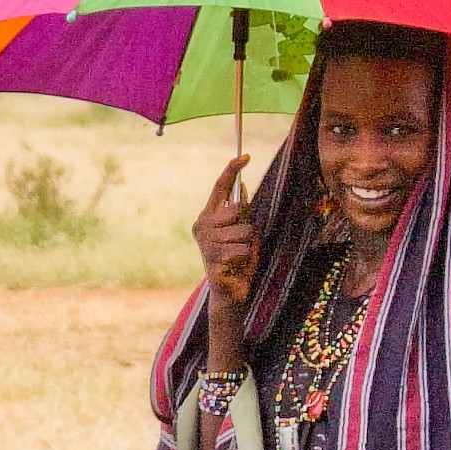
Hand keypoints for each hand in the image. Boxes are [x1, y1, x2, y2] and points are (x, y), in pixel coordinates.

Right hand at [192, 156, 257, 311]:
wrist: (231, 293)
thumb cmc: (238, 261)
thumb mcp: (242, 232)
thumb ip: (240, 214)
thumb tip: (242, 188)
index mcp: (208, 216)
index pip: (219, 188)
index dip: (231, 170)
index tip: (245, 156)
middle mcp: (202, 227)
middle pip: (238, 210)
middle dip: (248, 226)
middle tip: (242, 243)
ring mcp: (205, 245)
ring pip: (244, 232)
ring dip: (249, 246)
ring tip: (239, 257)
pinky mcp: (212, 262)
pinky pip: (242, 251)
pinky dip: (246, 259)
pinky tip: (235, 267)